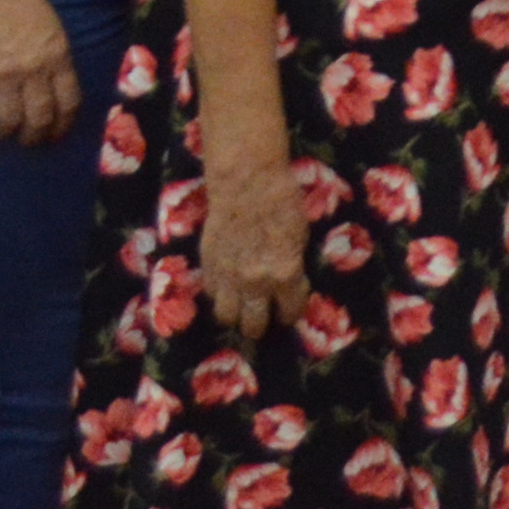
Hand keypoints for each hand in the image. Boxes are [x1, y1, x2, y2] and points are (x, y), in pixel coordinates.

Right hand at [0, 0, 81, 143]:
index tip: (57, 135)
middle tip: (30, 142)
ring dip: (7, 134)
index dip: (64, 124)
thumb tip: (54, 84)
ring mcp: (2, 76)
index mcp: (58, 57)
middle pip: (40, 117)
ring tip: (3, 135)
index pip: (69, 101)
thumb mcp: (51, 26)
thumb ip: (54, 56)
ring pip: (9, 120)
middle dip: (36, 136)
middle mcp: (34, 71)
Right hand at [198, 159, 313, 340]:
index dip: (291, 313)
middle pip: (254, 326)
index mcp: (285, 275)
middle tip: (263, 316)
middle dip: (261, 325)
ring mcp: (228, 277)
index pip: (290, 311)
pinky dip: (220, 295)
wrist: (246, 183)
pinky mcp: (208, 266)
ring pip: (227, 317)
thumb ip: (292, 266)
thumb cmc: (282, 202)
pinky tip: (228, 286)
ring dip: (236, 315)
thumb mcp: (300, 238)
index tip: (289, 309)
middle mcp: (255, 283)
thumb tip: (289, 283)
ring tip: (242, 308)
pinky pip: (212, 294)